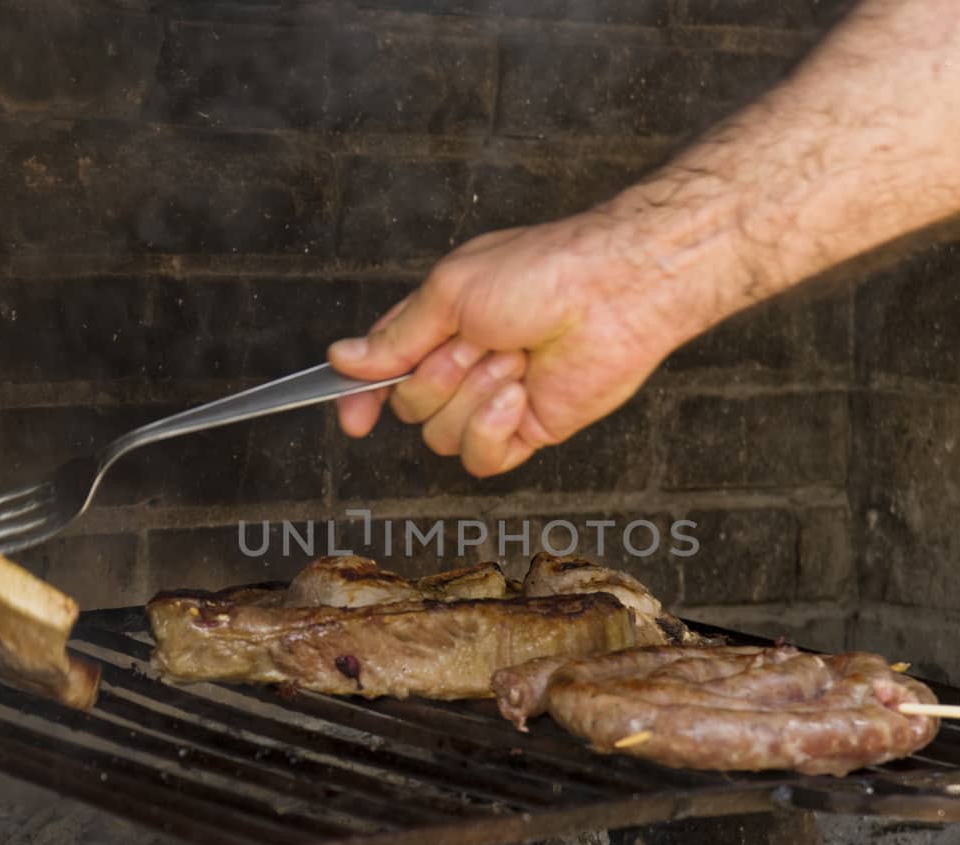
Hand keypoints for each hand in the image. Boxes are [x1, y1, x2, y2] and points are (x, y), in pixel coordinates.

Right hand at [327, 212, 681, 477]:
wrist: (614, 294)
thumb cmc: (543, 272)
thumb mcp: (450, 291)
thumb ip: (395, 337)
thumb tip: (344, 359)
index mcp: (438, 324)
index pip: (382, 370)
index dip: (361, 397)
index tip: (355, 419)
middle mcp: (463, 365)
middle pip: (409, 407)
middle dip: (438, 378)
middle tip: (479, 342)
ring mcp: (494, 400)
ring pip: (442, 436)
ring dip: (473, 397)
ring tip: (513, 360)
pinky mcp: (527, 429)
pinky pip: (481, 458)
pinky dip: (492, 428)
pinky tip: (521, 396)